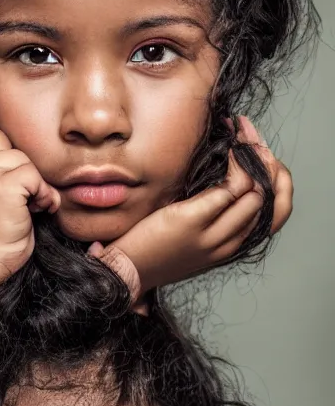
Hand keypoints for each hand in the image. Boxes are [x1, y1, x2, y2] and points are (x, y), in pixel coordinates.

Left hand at [88, 115, 292, 298]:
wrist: (126, 272)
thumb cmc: (154, 248)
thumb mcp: (192, 233)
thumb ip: (212, 211)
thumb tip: (224, 175)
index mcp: (231, 245)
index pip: (276, 213)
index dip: (278, 180)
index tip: (262, 154)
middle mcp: (230, 242)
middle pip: (271, 199)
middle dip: (268, 160)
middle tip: (251, 134)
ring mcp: (213, 234)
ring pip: (258, 193)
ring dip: (254, 156)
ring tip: (242, 133)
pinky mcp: (194, 221)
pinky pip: (231, 189)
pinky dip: (236, 164)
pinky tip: (227, 148)